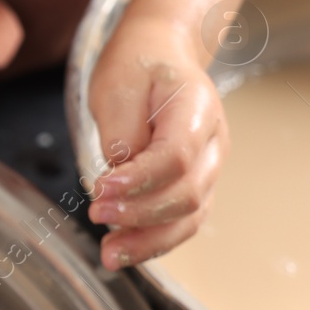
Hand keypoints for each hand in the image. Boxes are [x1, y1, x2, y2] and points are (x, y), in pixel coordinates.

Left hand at [87, 11, 227, 269]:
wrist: (161, 54)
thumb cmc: (137, 66)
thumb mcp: (118, 85)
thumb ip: (121, 132)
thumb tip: (118, 175)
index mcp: (196, 109)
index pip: (176, 157)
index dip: (139, 180)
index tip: (100, 189)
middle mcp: (213, 142)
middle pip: (188, 193)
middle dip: (140, 213)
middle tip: (96, 214)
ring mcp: (209, 167)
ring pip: (190, 216)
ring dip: (149, 241)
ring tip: (109, 254)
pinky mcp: (194, 184)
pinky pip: (182, 221)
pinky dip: (154, 241)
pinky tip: (123, 250)